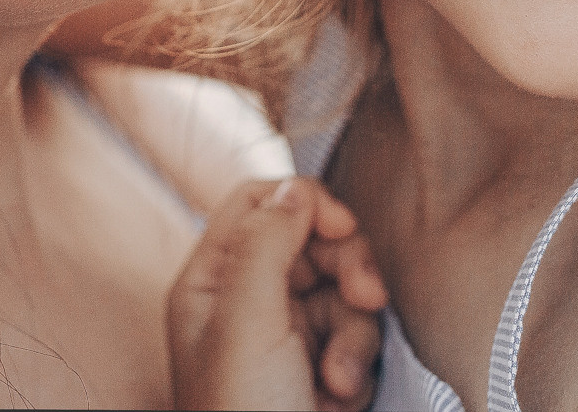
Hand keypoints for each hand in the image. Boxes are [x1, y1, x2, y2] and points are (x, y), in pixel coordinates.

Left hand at [168, 176, 387, 410]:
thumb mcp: (246, 325)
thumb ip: (264, 244)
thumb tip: (293, 188)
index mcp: (210, 282)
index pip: (257, 202)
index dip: (305, 203)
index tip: (342, 227)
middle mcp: (246, 303)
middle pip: (313, 244)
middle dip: (349, 273)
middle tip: (367, 298)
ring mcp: (284, 337)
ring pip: (345, 296)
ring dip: (355, 338)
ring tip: (339, 382)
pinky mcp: (318, 370)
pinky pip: (356, 341)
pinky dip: (357, 370)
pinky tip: (338, 401)